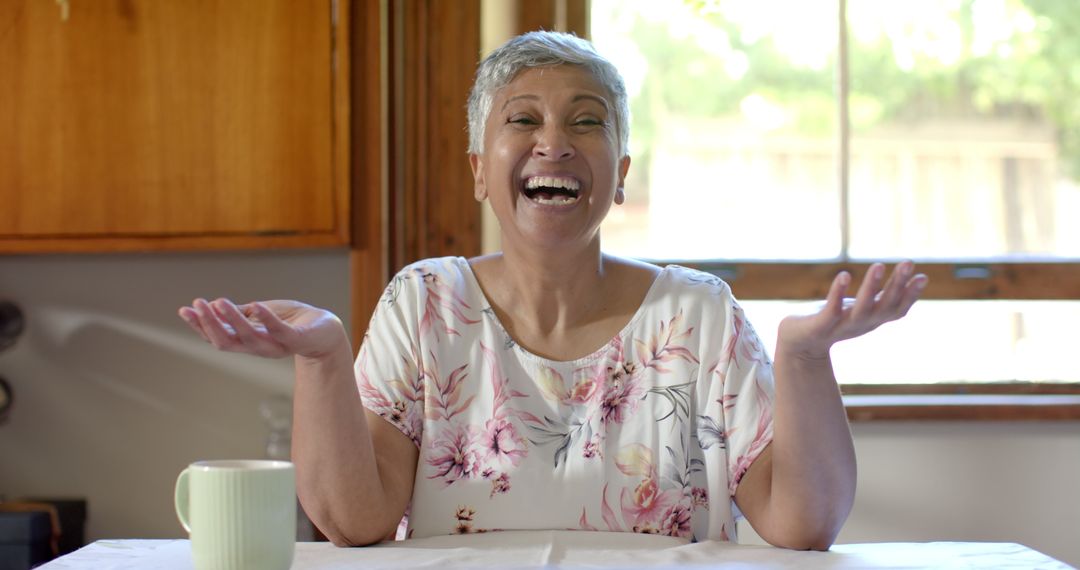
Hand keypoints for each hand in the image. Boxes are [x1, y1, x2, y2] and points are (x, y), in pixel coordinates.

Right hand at [178, 298, 346, 358]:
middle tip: (196, 304)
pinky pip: (279, 331)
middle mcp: (258, 347)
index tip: (183, 310)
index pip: (218, 337)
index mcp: (247, 341)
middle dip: (209, 324)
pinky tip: (256, 305)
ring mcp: (277, 345)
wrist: (326, 330)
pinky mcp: (296, 339)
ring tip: (219, 301)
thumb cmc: (292, 321)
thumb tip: (212, 306)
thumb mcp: (261, 315)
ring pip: (249, 338)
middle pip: (227, 341)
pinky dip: (267, 319)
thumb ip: (240, 315)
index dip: (199, 326)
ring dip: (232, 320)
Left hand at [776, 261, 927, 359]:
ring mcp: (841, 327)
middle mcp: (861, 325)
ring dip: (870, 287)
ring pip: (861, 308)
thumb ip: (880, 298)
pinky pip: (831, 310)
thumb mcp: (861, 309)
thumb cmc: (832, 321)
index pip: (897, 309)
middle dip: (897, 284)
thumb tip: (910, 276)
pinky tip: (844, 275)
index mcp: (872, 320)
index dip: (911, 295)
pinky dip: (838, 293)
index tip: (923, 276)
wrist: (798, 344)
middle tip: (908, 262)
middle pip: (883, 306)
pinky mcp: (820, 326)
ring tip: (878, 265)